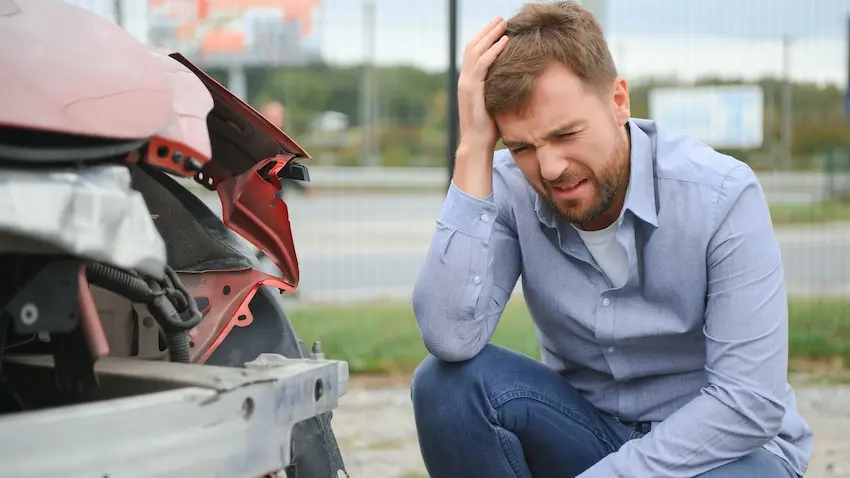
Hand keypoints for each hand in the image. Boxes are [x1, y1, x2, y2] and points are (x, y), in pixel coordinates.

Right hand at [457, 16, 508, 151]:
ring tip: (503, 23)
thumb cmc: (489, 127)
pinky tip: (505, 41)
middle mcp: (465, 79)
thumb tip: (517, 82)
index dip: (485, 37)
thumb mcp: (495, 102)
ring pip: (476, 50)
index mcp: (469, 81)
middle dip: (487, 30)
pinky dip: (493, 50)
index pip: (474, 52)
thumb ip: (500, 89)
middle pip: (473, 46)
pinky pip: (483, 64)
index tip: (499, 27)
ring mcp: (466, 83)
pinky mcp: (471, 89)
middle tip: (501, 18)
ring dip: (490, 35)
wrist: (476, 143)